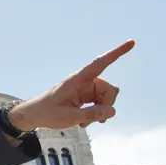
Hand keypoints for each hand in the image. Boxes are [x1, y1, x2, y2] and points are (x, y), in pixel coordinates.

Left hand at [9, 39, 133, 129]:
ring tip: (84, 122)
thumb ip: (90, 114)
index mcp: (77, 80)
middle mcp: (83, 82)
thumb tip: (112, 111)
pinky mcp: (85, 97)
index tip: (131, 42)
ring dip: (100, 112)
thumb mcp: (68, 117)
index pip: (99, 63)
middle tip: (95, 119)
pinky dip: (96, 114)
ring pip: (106, 98)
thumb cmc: (47, 113)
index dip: (116, 53)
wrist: (34, 115)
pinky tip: (84, 122)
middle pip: (109, 89)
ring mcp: (85, 90)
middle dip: (106, 105)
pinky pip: (100, 104)